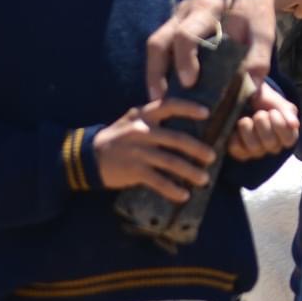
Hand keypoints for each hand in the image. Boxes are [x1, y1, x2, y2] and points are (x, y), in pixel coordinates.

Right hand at [93, 99, 215, 200]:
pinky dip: (172, 189)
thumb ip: (153, 119)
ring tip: (203, 179)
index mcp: (143, 114)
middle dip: (197, 149)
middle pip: (177, 139)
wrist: (88, 156)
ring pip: (171, 162)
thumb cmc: (117, 137)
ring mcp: (138, 151)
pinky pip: (158, 181)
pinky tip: (183, 195)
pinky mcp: (133, 170)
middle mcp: (142, 131)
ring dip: (190, 172)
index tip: (207, 113)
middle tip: (212, 157)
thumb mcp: (132, 120)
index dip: (189, 108)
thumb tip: (184, 126)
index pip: (169, 105)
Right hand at [145, 0, 275, 100]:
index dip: (185, 60)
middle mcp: (185, 12)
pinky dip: (160, 69)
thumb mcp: (264, 33)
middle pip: (158, 41)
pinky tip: (166, 90)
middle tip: (159, 100)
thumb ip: (258, 60)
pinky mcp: (175, 25)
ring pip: (155, 46)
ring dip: (154, 74)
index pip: (186, 34)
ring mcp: (177, 18)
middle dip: (156, 72)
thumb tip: (250, 93)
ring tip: (158, 100)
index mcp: (207, 10)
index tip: (190, 83)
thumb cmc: (256, 13)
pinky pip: (161, 48)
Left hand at [228, 82, 299, 160]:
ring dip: (248, 129)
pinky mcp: (240, 152)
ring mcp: (256, 151)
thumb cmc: (264, 100)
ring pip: (254, 147)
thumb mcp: (277, 101)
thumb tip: (295, 124)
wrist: (243, 97)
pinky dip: (235, 137)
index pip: (289, 139)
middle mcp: (273, 146)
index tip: (273, 112)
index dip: (280, 125)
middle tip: (259, 113)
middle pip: (270, 143)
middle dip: (262, 123)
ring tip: (246, 119)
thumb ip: (287, 111)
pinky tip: (236, 128)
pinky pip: (238, 150)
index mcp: (287, 135)